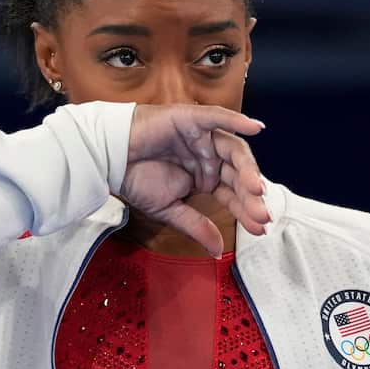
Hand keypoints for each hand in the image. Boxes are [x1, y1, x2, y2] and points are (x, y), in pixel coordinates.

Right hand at [120, 104, 268, 256]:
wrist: (108, 159)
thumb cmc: (136, 179)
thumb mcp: (170, 209)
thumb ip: (197, 226)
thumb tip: (218, 252)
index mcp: (205, 176)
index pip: (232, 193)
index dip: (246, 210)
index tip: (259, 229)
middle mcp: (208, 155)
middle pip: (237, 173)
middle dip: (250, 195)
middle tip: (261, 214)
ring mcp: (201, 136)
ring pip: (232, 149)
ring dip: (248, 168)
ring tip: (256, 189)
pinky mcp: (191, 119)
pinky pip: (217, 117)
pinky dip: (237, 120)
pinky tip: (255, 127)